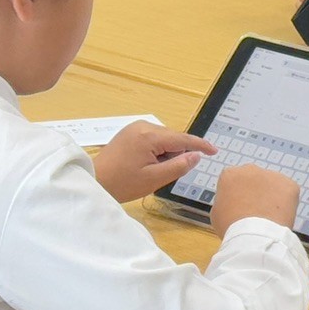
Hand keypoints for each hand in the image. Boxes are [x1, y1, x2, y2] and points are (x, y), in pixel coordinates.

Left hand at [95, 121, 213, 201]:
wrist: (94, 181)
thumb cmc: (122, 183)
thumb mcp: (154, 179)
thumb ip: (178, 166)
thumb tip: (196, 155)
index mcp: (149, 136)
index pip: (183, 139)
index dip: (200, 145)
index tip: (214, 151)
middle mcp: (143, 126)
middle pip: (173, 138)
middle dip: (175, 154)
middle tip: (162, 174)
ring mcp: (135, 127)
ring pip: (163, 139)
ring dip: (165, 154)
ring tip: (150, 171)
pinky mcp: (129, 132)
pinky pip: (152, 139)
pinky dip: (156, 151)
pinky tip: (145, 165)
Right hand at [209, 160, 299, 235]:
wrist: (254, 236)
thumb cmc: (231, 227)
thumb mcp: (216, 213)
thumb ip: (224, 201)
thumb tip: (232, 202)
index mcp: (230, 174)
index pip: (233, 182)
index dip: (237, 196)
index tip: (239, 208)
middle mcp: (251, 169)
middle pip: (254, 180)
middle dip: (255, 193)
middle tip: (255, 213)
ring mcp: (272, 175)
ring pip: (272, 186)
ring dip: (271, 197)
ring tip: (268, 218)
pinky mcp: (290, 185)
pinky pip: (288, 194)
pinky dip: (286, 204)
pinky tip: (280, 217)